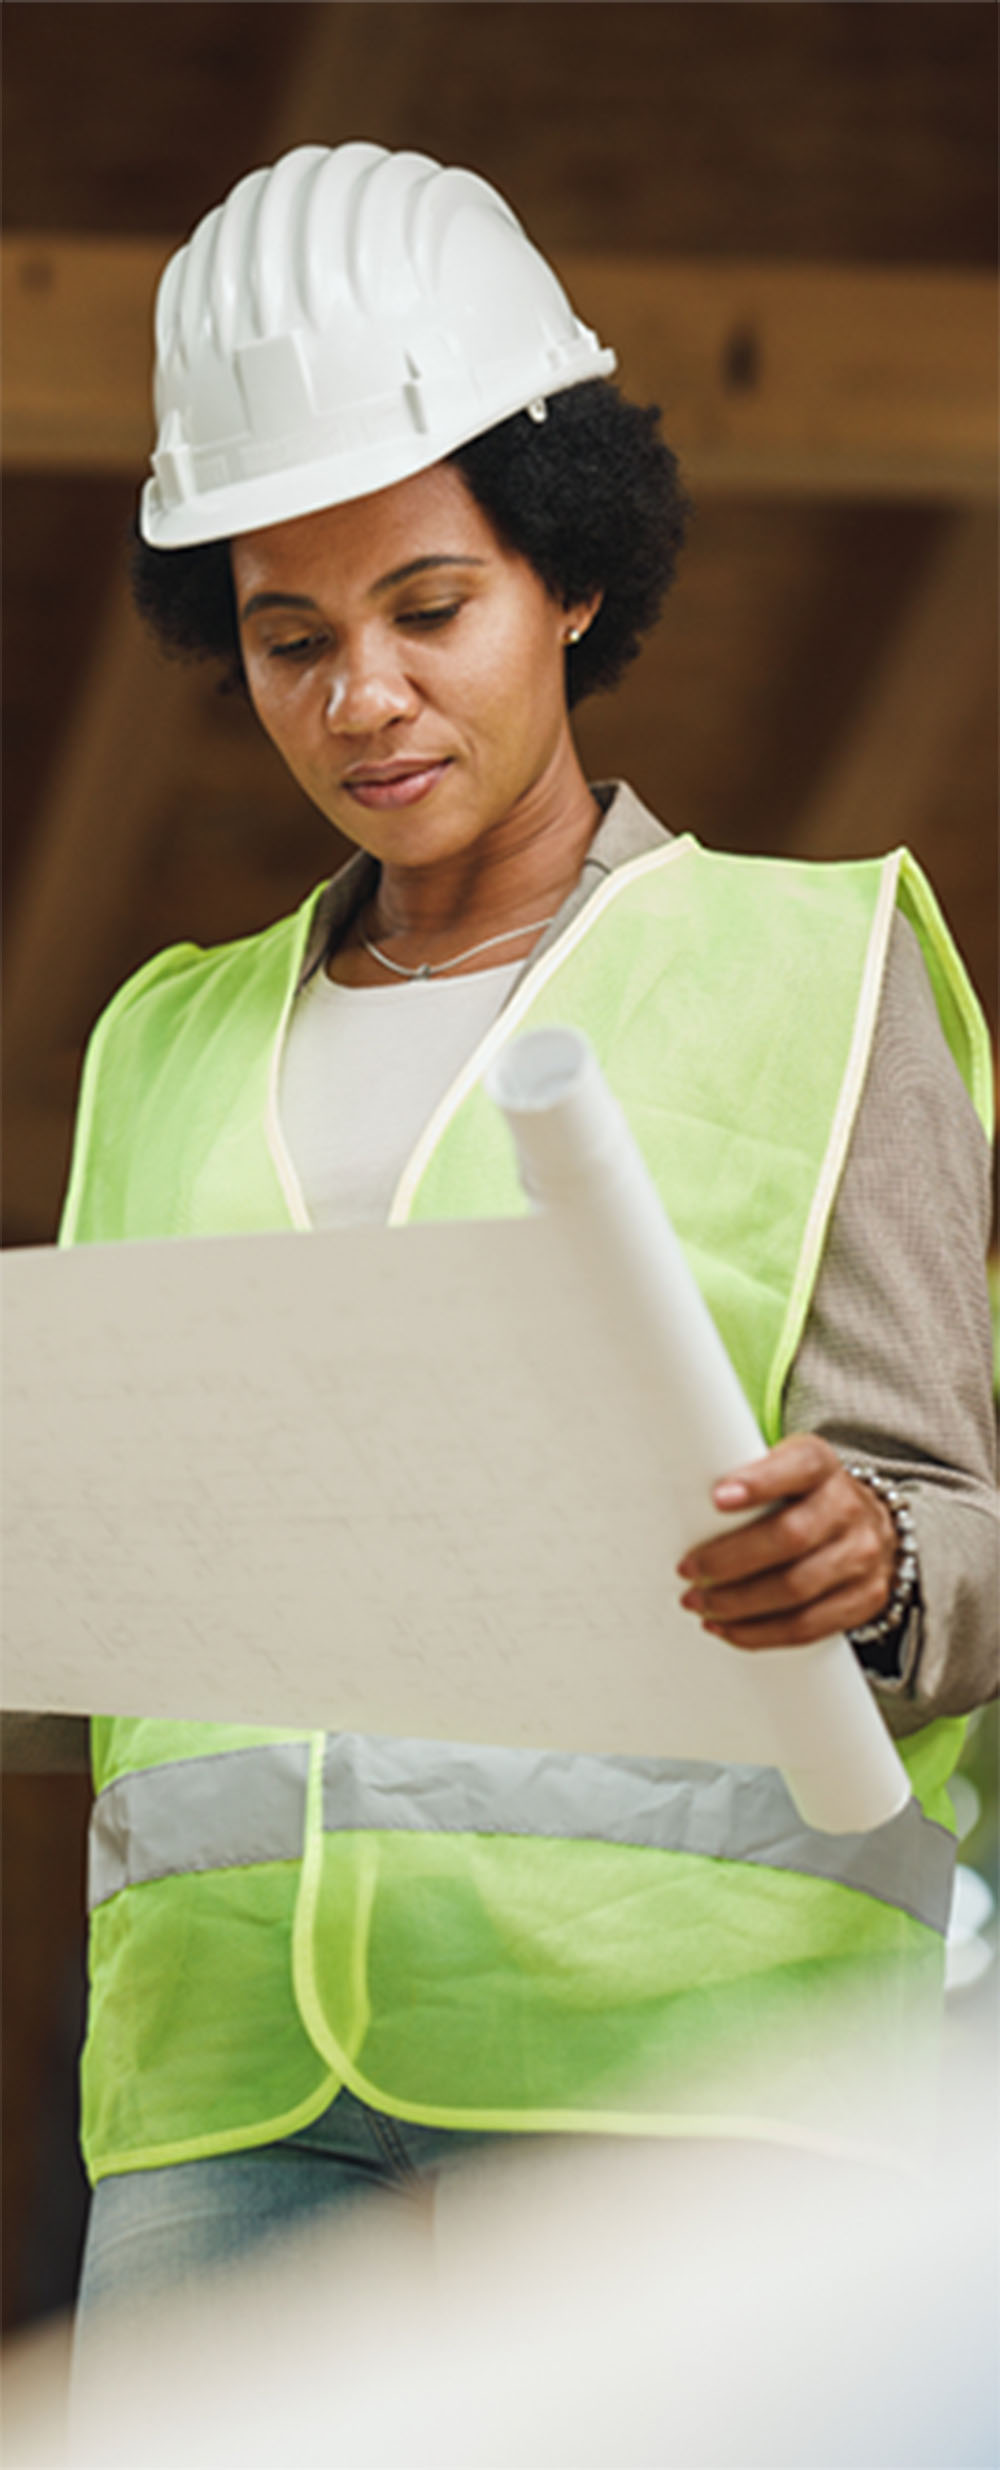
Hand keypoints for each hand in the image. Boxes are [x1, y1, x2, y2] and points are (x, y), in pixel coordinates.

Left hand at [676, 1433, 897, 1650]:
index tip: (717, 1497)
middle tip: (687, 1570)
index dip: (759, 1483)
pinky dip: (760, 1632)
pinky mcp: (864, 1600)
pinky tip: (728, 1627)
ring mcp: (861, 1556)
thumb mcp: (786, 1471)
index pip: (798, 1467)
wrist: (873, 1528)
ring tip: (698, 1603)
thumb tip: (672, 1498)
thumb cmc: (804, 1499)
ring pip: (795, 1588)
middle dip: (729, 1559)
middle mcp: (848, 1507)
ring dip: (737, 1602)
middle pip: (789, 1537)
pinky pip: (807, 1626)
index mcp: (820, 1466)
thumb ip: (745, 1479)